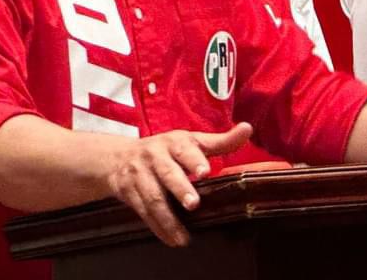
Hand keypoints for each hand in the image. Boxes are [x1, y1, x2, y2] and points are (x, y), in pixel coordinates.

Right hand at [105, 122, 251, 246]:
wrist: (118, 157)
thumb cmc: (166, 150)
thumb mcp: (192, 142)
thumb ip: (221, 141)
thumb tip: (247, 129)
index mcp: (175, 142)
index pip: (185, 149)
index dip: (195, 160)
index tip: (205, 171)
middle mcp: (155, 156)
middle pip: (168, 173)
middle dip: (180, 188)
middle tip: (193, 204)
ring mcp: (139, 174)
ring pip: (153, 197)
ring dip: (168, 218)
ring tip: (183, 236)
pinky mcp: (129, 193)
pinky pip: (143, 212)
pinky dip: (157, 227)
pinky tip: (171, 238)